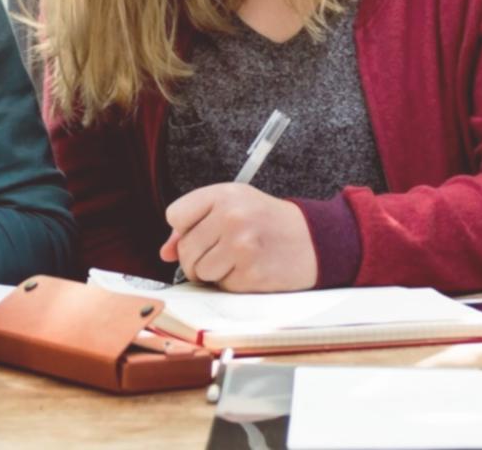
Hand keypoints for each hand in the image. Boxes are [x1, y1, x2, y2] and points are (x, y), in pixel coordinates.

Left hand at [160, 183, 316, 291]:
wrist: (315, 240)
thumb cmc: (268, 222)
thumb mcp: (232, 206)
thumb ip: (195, 224)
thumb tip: (166, 253)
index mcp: (223, 195)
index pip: (175, 215)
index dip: (184, 229)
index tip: (200, 231)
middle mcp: (231, 217)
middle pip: (185, 249)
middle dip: (196, 258)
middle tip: (219, 253)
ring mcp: (242, 246)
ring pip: (199, 271)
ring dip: (213, 273)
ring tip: (235, 260)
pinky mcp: (252, 274)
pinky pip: (222, 286)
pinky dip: (232, 283)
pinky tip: (249, 270)